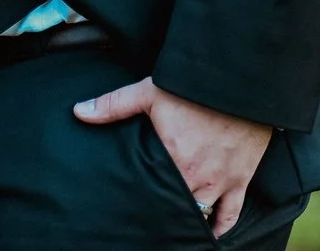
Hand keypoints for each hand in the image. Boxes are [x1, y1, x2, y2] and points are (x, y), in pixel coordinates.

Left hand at [73, 77, 270, 238]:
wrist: (238, 84)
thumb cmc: (193, 88)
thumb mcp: (149, 92)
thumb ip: (113, 105)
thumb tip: (79, 112)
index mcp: (172, 159)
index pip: (151, 190)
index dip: (141, 198)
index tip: (131, 203)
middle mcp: (197, 177)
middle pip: (176, 205)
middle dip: (162, 209)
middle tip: (150, 213)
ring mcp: (221, 182)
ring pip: (202, 213)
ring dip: (188, 218)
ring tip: (172, 223)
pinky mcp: (241, 179)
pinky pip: (231, 213)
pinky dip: (221, 227)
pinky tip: (211, 235)